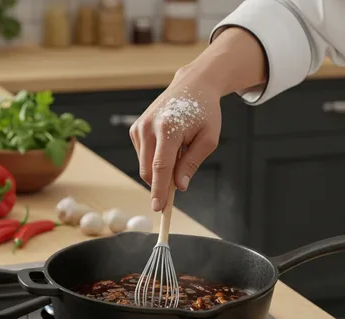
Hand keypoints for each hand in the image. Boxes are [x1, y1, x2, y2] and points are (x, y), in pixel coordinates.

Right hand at [130, 69, 222, 210]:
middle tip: (180, 183)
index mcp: (168, 129)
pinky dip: (155, 158)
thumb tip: (180, 186)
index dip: (159, 191)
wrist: (193, 85)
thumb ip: (192, 163)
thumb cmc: (204, 111)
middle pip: (148, 170)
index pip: (161, 167)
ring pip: (144, 165)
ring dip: (160, 169)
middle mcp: (148, 127)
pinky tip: (170, 144)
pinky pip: (143, 156)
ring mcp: (139, 127)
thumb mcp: (209, 139)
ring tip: (180, 150)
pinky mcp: (135, 129)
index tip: (158, 208)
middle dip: (161, 183)